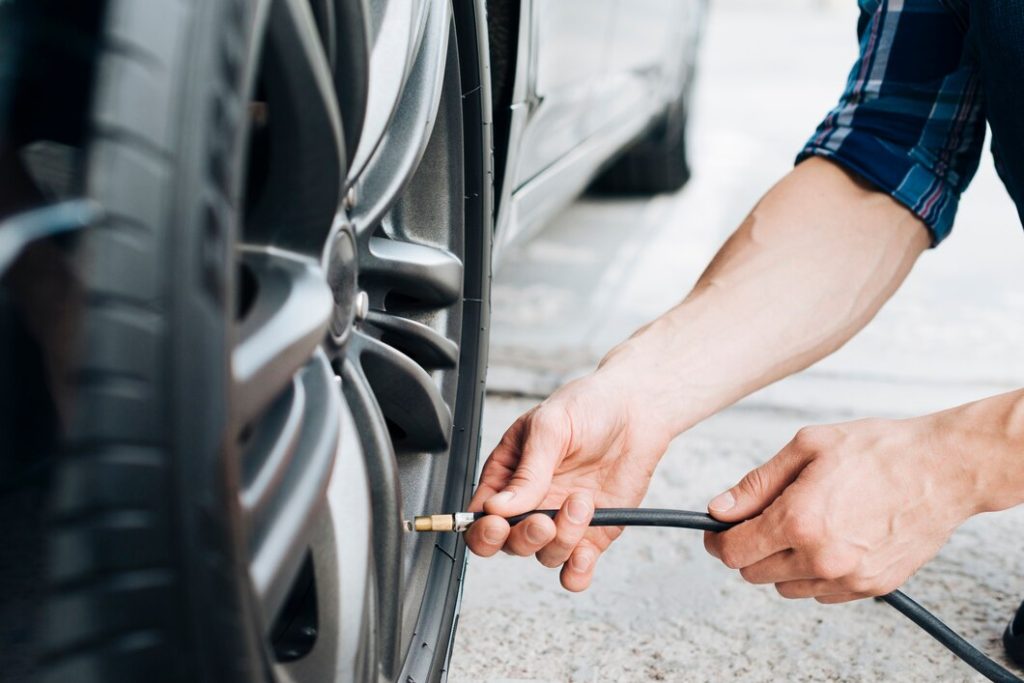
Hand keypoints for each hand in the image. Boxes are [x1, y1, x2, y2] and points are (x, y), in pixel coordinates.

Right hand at [465, 371, 671, 590]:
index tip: (498, 523)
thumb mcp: (550, 427)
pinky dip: (576, 572)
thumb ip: (526, 471)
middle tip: (544, 520)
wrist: (637, 411)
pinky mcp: (592, 534)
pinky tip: (584, 555)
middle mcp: (531, 502)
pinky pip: (575, 569)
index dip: (483, 529)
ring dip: (561, 540)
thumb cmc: (588, 407)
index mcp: (508, 475)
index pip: (480, 516)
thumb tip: (497, 507)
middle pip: (508, 543)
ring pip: (544, 555)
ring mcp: (561, 520)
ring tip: (582, 503)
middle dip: (524, 537)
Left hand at [703, 417, 980, 602]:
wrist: (942, 469)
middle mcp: (820, 556)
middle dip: (750, 546)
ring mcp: (848, 577)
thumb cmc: (878, 451)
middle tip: (765, 518)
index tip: (718, 529)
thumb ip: (757, 484)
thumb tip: (720, 509)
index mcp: (798, 520)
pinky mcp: (871, 587)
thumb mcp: (806, 447)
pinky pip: (821, 593)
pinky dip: (814, 572)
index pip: (733, 550)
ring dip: (782, 562)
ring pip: (785, 587)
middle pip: (753, 572)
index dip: (718, 539)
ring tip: (806, 524)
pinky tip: (831, 539)